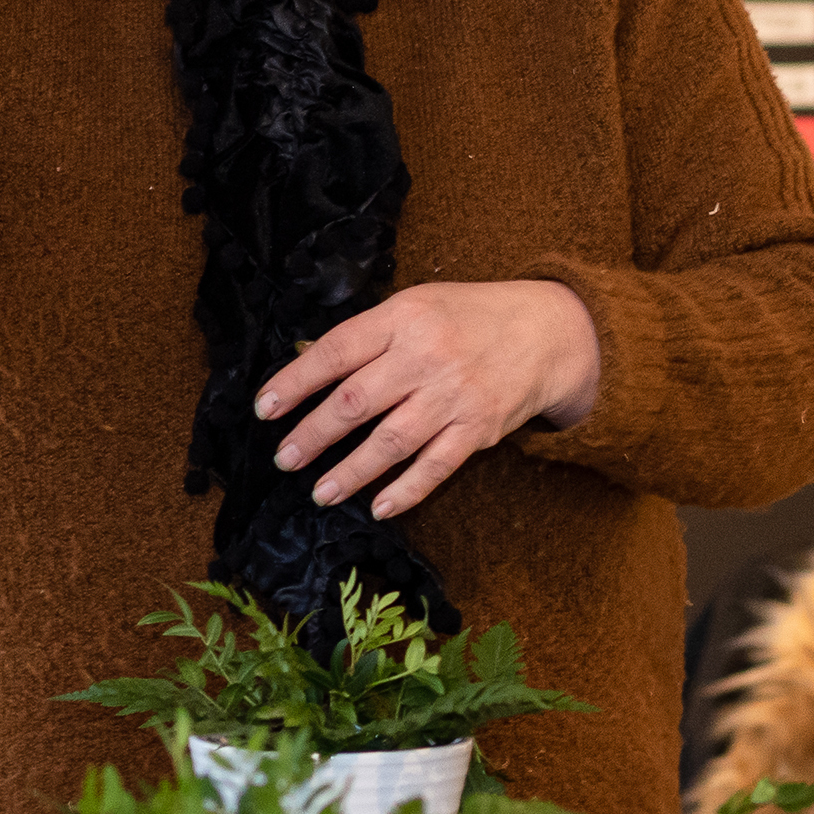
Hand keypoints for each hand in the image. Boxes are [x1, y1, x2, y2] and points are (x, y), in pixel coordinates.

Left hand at [253, 278, 602, 517]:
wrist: (548, 331)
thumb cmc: (469, 317)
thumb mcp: (418, 306)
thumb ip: (370, 336)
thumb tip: (308, 366)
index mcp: (404, 318)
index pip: (336, 352)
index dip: (296, 382)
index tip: (266, 409)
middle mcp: (426, 356)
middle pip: (356, 402)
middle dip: (313, 435)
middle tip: (285, 458)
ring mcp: (454, 395)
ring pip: (390, 441)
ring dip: (350, 472)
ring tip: (321, 492)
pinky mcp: (480, 428)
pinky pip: (436, 466)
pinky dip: (406, 490)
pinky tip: (379, 507)